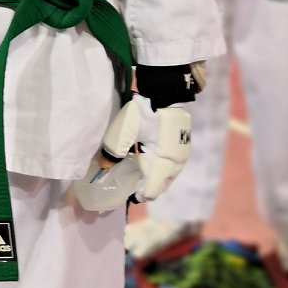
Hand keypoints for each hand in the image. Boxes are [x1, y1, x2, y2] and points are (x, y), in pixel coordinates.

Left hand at [72, 64, 204, 211]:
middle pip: (160, 186)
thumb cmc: (145, 112)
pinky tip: (149, 161)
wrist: (166, 93)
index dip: (138, 195)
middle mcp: (175, 164)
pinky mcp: (183, 147)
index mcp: (161, 164)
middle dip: (146, 187)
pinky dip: (160, 168)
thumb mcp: (125, 129)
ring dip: (154, 178)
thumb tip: (104, 167)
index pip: (151, 191)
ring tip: (138, 174)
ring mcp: (181, 156)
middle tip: (129, 184)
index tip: (125, 193)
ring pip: (167, 177)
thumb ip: (113, 150)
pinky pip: (171, 166)